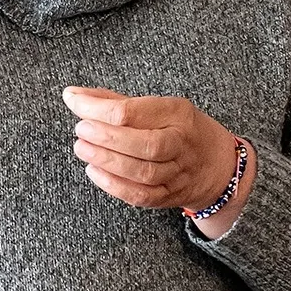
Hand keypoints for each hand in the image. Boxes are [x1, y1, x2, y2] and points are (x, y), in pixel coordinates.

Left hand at [63, 87, 252, 233]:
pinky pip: (142, 195)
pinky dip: (114, 186)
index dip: (97, 108)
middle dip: (106, 137)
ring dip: (107, 161)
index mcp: (177, 113)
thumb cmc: (178, 128)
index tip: (74, 101)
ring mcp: (177, 172)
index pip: (134, 111)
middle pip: (145, 144)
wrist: (218, 164)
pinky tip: (94, 172)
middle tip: (80, 130)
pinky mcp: (170, 195)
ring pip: (143, 173)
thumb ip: (114, 102)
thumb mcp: (157, 106)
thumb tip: (73, 95)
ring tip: (82, 149)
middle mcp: (180, 143)